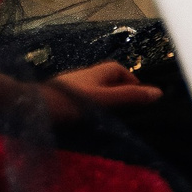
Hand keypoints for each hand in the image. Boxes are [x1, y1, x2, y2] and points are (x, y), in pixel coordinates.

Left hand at [41, 60, 160, 120]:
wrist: (32, 107)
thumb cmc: (71, 101)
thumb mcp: (106, 100)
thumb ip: (130, 96)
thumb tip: (158, 93)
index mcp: (100, 71)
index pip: (123, 72)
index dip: (134, 84)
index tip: (140, 101)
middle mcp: (87, 74)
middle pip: (110, 80)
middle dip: (121, 93)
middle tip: (128, 112)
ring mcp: (74, 85)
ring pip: (97, 90)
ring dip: (106, 101)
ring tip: (112, 119)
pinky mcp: (63, 96)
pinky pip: (84, 99)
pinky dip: (92, 107)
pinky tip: (90, 120)